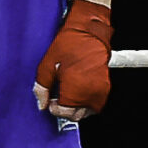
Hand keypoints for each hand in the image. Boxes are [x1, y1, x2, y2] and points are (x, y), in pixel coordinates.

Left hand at [33, 0, 112, 121]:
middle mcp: (90, 94)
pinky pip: (96, 102)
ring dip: (76, 106)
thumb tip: (41, 103)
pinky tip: (78, 90)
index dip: (54, 108)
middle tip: (57, 97)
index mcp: (75, 91)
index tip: (50, 100)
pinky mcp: (107, 86)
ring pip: (87, 111)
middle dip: (65, 109)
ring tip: (68, 92)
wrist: (90, 32)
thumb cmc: (69, 45)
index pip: (64, 113)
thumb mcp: (46, 65)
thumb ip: (41, 88)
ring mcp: (100, 91)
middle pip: (77, 115)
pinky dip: (86, 101)